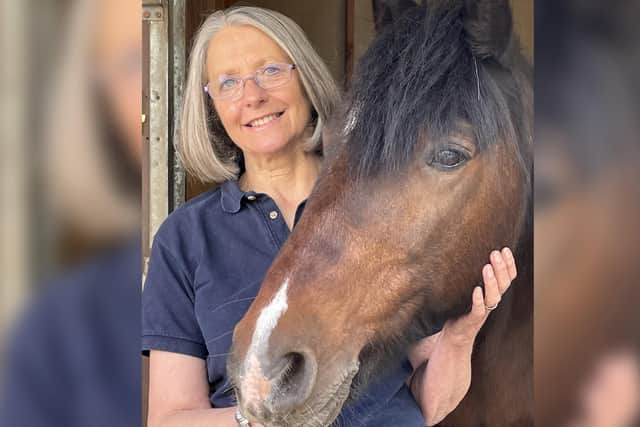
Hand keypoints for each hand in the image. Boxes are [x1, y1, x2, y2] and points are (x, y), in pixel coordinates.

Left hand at [409, 247, 517, 364]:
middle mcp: (491, 302)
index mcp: (493, 294)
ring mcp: (482, 312)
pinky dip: (478, 300)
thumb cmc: (460, 310)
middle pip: (503, 285)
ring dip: (491, 282)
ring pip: (493, 297)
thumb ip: (471, 276)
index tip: (505, 249)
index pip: (508, 278)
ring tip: (487, 267)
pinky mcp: (471, 320)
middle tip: (495, 253)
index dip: (509, 265)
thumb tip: (467, 251)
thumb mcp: (469, 291)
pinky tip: (476, 290)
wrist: (454, 337)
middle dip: (501, 268)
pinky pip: (478, 311)